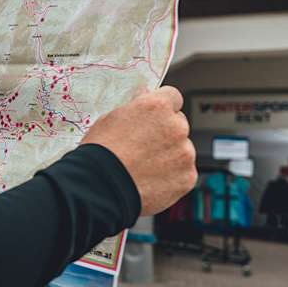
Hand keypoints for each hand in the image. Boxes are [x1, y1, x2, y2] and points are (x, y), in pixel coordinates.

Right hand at [80, 86, 196, 215]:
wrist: (100, 188)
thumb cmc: (100, 153)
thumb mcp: (110, 118)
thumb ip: (135, 107)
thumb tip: (144, 97)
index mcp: (157, 107)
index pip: (172, 97)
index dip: (161, 107)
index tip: (154, 117)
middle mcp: (176, 127)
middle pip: (179, 124)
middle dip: (165, 133)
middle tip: (143, 147)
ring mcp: (184, 153)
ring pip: (182, 150)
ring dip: (169, 155)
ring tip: (143, 167)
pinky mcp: (187, 177)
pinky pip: (183, 172)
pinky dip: (171, 176)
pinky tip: (150, 180)